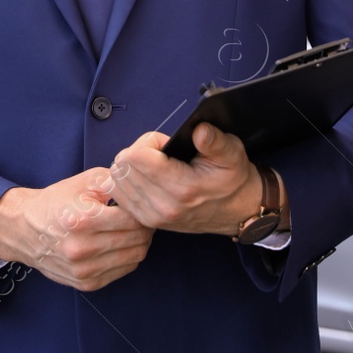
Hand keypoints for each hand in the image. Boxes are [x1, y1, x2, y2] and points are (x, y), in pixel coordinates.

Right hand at [0, 167, 153, 291]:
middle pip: (137, 240)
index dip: (143, 210)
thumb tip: (144, 189)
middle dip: (145, 226)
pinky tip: (122, 243)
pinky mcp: (86, 283)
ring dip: (141, 242)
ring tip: (134, 229)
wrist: (26, 229)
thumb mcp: (85, 181)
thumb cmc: (59, 202)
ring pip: (134, 257)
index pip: (133, 219)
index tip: (142, 204)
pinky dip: (129, 256)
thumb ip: (116, 182)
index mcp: (82, 219)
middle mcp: (82, 248)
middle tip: (143, 217)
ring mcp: (84, 270)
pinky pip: (124, 271)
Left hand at [108, 123, 274, 236]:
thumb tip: (199, 130)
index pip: (136, 157)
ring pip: (116, 180)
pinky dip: (126, 181)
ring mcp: (152, 216)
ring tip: (154, 165)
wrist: (236, 211)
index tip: (165, 144)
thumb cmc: (232, 180)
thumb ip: (215, 141)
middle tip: (160, 154)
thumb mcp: (232, 154)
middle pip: (123, 166)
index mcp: (182, 188)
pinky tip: (144, 177)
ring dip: (130, 167)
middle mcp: (164, 206)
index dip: (149, 142)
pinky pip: (118, 194)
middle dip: (138, 152)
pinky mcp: (146, 221)